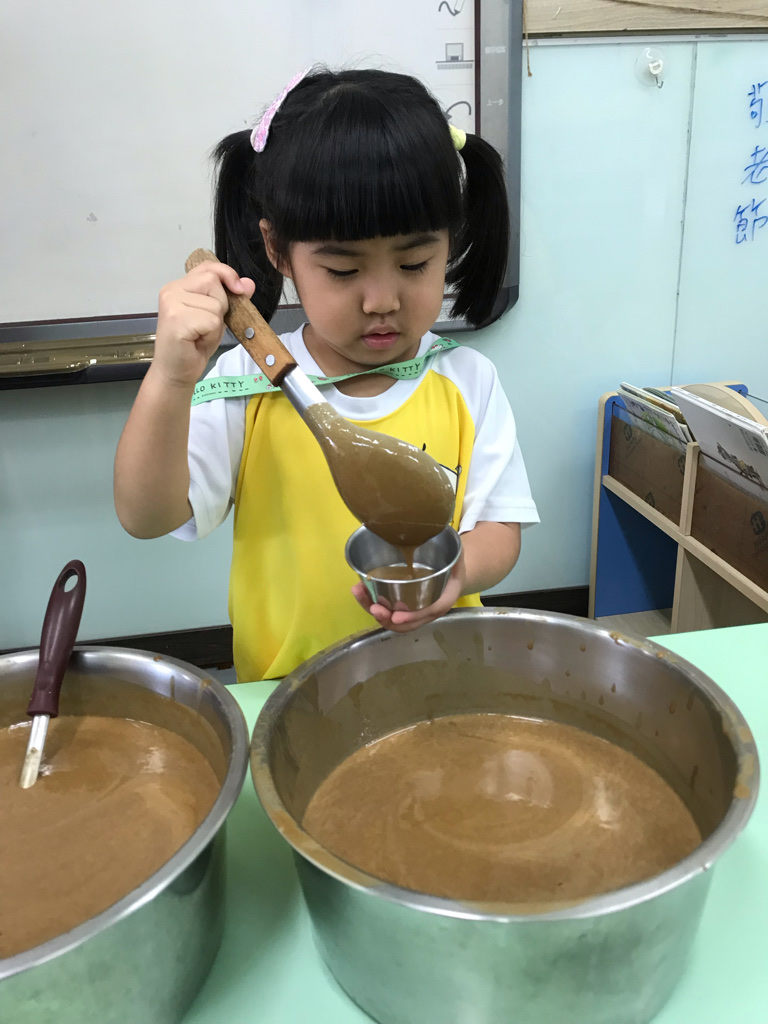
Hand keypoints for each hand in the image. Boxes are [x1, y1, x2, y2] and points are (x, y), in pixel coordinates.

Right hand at [151, 261, 254, 387]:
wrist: (176, 372)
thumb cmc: (193, 346)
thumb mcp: (215, 317)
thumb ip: (229, 298)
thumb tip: (248, 283)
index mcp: (178, 286)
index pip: (207, 267)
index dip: (226, 274)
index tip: (238, 288)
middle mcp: (171, 290)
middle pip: (213, 280)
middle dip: (221, 305)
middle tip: (207, 325)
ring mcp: (172, 303)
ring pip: (215, 303)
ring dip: (216, 323)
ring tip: (201, 335)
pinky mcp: (177, 319)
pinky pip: (211, 320)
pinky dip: (211, 334)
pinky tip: (197, 342)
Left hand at [352, 552, 466, 632]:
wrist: (450, 573)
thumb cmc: (452, 563)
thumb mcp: (457, 556)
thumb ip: (454, 550)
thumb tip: (443, 531)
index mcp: (443, 598)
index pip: (428, 611)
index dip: (412, 616)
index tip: (397, 616)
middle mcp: (426, 610)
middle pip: (405, 623)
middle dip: (387, 618)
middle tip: (374, 608)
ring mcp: (412, 610)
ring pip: (391, 619)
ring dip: (373, 609)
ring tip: (359, 592)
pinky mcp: (400, 605)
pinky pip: (386, 610)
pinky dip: (370, 602)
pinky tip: (359, 589)